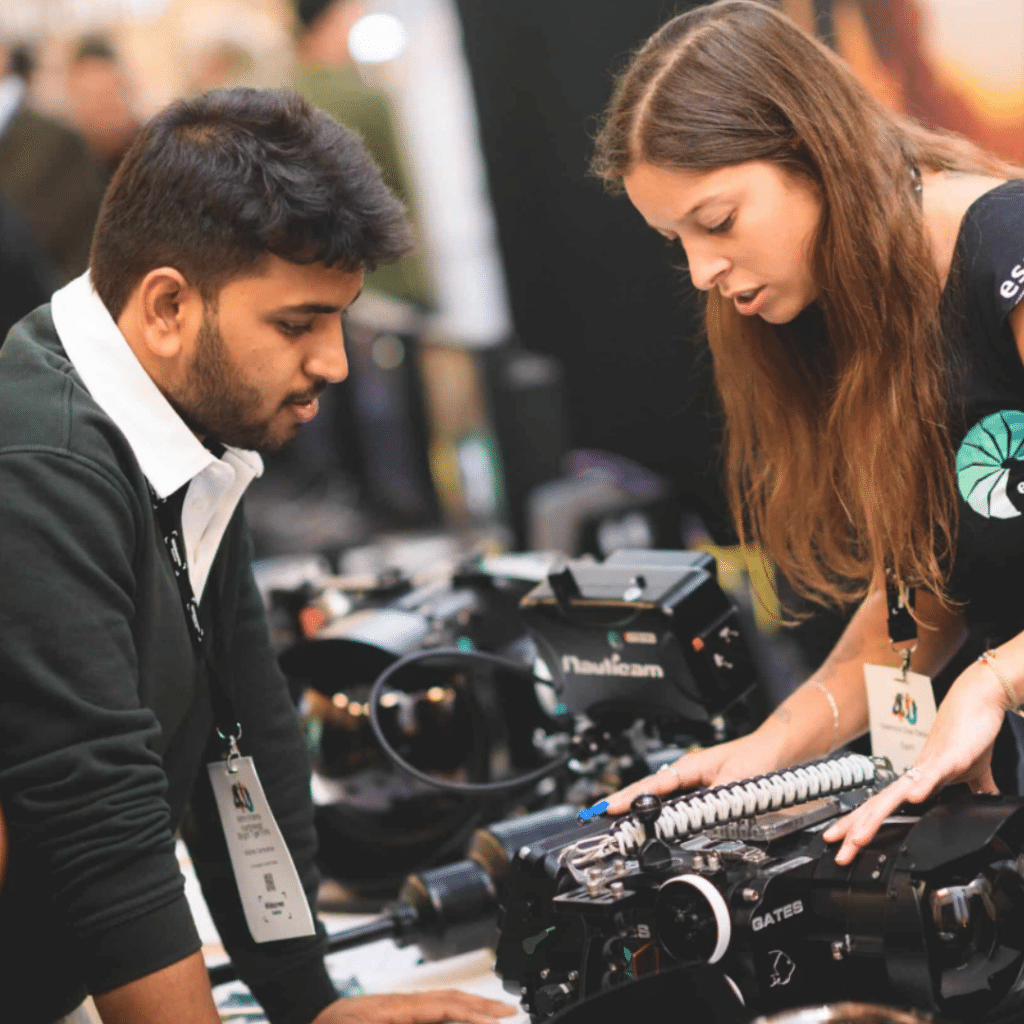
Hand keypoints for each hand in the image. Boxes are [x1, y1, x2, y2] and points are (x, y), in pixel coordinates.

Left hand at [311, 991, 516, 1023]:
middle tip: (509, 1011)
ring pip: (442, 1002)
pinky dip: (451, 1011)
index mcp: (396, 1008)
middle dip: (481, 1005)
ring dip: (470, 1007)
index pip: (445, 1007)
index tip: (496, 1020)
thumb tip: (440, 1011)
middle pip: (449, 999)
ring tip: (493, 1013)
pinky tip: (459, 1017)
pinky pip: (430, 1008)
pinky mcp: (392, 1012)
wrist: (304, 1016)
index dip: (473, 1014)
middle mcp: (400, 1002)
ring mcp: (397, 1006)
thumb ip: (399, 1019)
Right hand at [603, 727, 788, 815]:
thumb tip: (701, 815)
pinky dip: (658, 815)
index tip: (609, 807)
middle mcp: (685, 775)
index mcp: (689, 767)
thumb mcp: (739, 782)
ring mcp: (691, 784)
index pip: (653, 785)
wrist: (775, 752)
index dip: (631, 798)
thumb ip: (718, 800)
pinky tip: (651, 826)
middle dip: (624, 804)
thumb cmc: (756, 760)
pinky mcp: (699, 794)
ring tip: (616, 824)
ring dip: (639, 811)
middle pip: (648, 791)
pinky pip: (673, 805)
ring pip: (659, 799)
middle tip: (600, 818)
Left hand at [823, 662, 1006, 863]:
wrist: (977, 702)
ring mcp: (929, 766)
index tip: (842, 843)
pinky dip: (921, 787)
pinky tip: (912, 799)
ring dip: (875, 817)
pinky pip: (932, 774)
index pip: (881, 808)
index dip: (859, 825)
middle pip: (877, 807)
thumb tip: (979, 804)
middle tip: (839, 852)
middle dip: (855, 831)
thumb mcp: (964, 774)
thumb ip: (967, 791)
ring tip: (859, 837)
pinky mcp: (950, 758)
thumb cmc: (967, 736)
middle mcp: (914, 775)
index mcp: (915, 782)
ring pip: (894, 796)